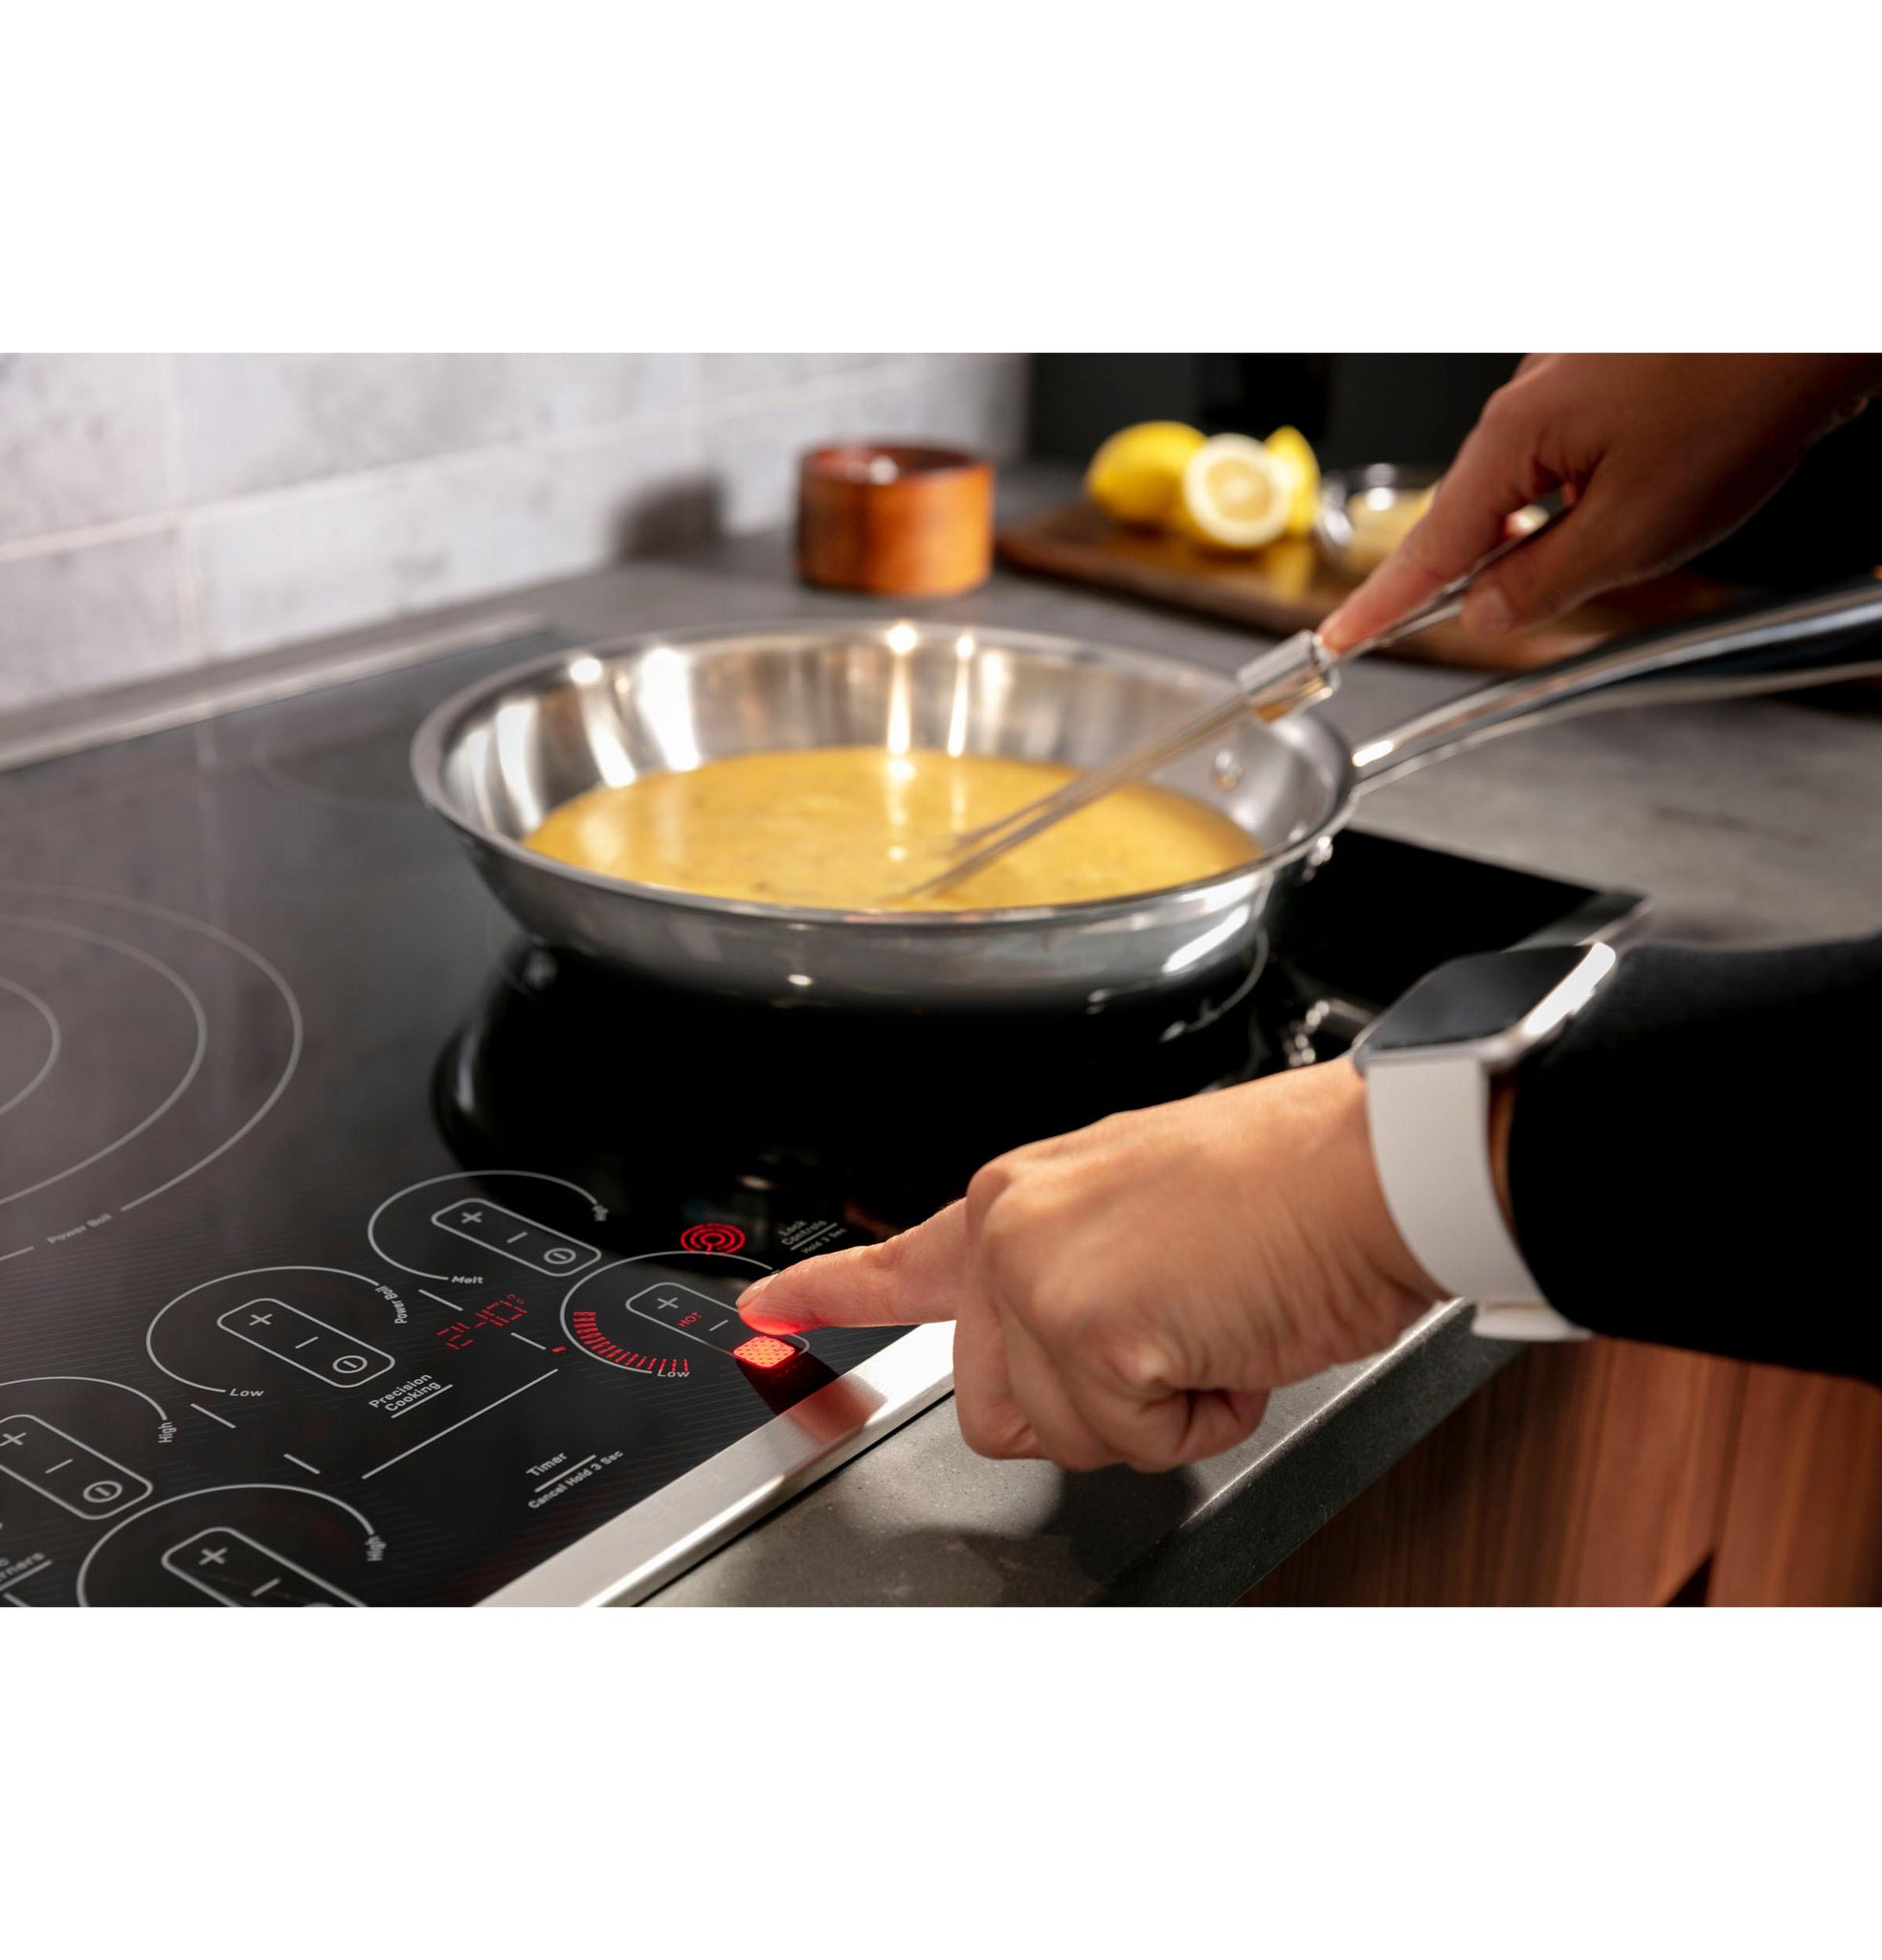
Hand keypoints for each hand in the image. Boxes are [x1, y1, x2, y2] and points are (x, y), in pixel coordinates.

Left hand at [738, 1060, 1440, 1472]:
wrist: (1367, 1167)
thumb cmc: (1291, 1185)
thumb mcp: (1147, 1210)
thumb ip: (1074, 1268)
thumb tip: (1067, 1347)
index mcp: (1024, 1194)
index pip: (904, 1259)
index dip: (833, 1296)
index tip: (766, 1312)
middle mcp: (1011, 1228)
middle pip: (994, 1404)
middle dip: (1090, 1406)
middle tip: (1171, 1336)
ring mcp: (1038, 1279)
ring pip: (1061, 1436)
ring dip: (1152, 1412)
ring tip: (1212, 1321)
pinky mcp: (1087, 1334)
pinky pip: (1135, 1445)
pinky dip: (1202, 1418)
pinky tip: (1230, 1339)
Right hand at [1319, 353, 1878, 650]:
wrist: (1816, 322)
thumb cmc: (1739, 402)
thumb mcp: (1635, 531)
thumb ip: (1543, 582)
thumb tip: (1486, 613)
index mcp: (1515, 438)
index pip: (1426, 548)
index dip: (1379, 606)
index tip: (1335, 641)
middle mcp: (1526, 401)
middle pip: (1476, 515)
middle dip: (1494, 569)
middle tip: (1525, 605)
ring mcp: (1565, 381)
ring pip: (1530, 486)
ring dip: (1561, 528)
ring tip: (1637, 529)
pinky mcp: (1605, 376)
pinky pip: (1570, 452)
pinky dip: (1592, 491)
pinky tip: (1649, 492)